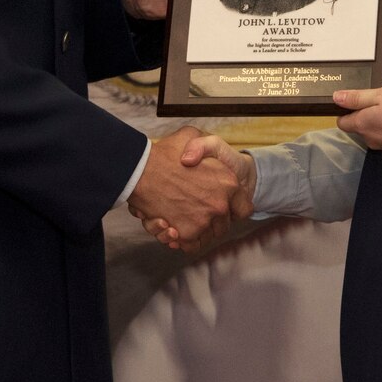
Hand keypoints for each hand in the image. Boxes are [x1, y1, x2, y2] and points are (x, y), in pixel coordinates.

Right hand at [129, 126, 247, 252]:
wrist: (138, 167)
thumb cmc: (166, 150)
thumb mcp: (193, 135)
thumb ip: (205, 146)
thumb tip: (207, 166)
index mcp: (229, 182)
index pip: (243, 208)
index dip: (234, 207)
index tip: (221, 204)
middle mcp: (220, 205)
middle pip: (223, 225)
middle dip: (211, 220)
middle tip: (193, 209)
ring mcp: (203, 221)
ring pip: (206, 236)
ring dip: (194, 231)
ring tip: (176, 218)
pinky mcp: (185, 234)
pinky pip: (191, 246)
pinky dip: (182, 242)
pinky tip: (171, 230)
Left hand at [334, 86, 381, 155]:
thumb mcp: (381, 95)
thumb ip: (357, 98)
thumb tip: (336, 98)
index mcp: (362, 126)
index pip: (342, 122)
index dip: (347, 110)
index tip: (359, 100)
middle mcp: (369, 139)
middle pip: (360, 126)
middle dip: (368, 112)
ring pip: (376, 129)